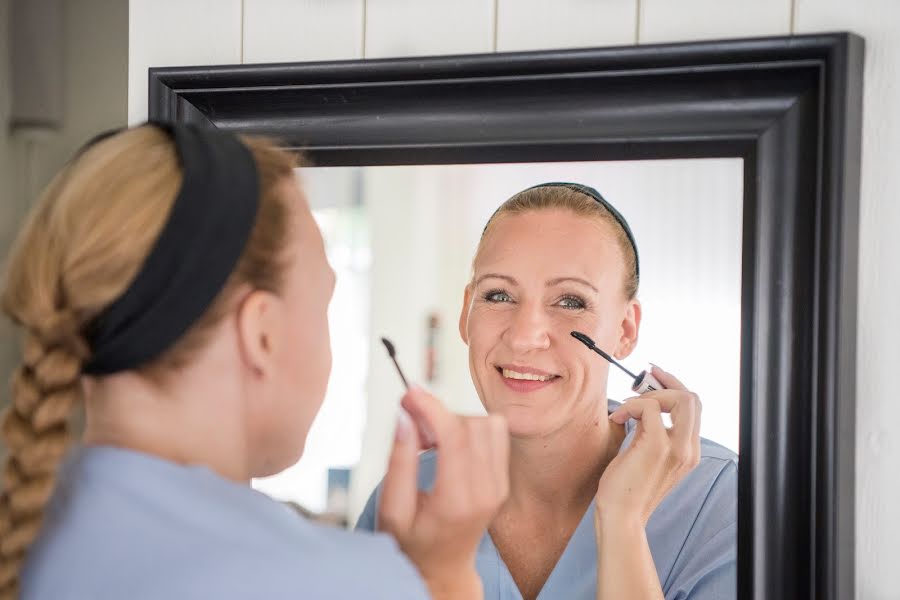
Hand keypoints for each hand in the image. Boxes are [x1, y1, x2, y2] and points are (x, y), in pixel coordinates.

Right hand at [377, 387, 509, 599]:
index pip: (455, 436)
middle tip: (412, 427)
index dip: (432, 407)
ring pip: (488, 423)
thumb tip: (404, 417)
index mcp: (458, 501)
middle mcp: (487, 491)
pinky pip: (495, 433)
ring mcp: (499, 485)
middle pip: (472, 424)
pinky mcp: (503, 478)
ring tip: (429, 439)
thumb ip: (399, 462)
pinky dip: (470, 427)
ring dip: (456, 420)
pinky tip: (447, 443)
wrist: (443, 566)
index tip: (409, 393)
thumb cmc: (413, 541)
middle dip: (439, 414)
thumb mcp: (392, 509)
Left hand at [595, 366, 700, 526]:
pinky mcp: (657, 446)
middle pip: (692, 398)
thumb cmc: (626, 489)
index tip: (654, 378)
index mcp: (688, 452)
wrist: (621, 516)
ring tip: (625, 409)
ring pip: (679, 398)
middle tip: (641, 382)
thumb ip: (651, 431)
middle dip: (666, 382)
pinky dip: (631, 405)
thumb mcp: (644, 454)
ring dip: (646, 395)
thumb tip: (643, 407)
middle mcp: (688, 449)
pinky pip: (648, 407)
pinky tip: (617, 419)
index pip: (693, 408)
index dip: (674, 388)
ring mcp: (676, 448)